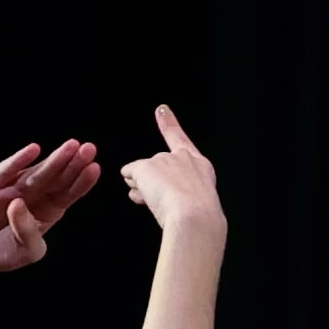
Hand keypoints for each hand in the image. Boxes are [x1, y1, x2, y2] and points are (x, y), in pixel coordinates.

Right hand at [0, 138, 101, 276]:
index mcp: (46, 211)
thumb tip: (18, 204)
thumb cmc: (1, 253)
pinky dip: (17, 161)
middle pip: (55, 178)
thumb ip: (29, 233)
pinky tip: (33, 151)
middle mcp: (31, 196)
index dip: (80, 181)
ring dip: (53, 159)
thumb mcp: (26, 253)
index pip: (67, 193)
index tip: (94, 168)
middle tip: (89, 149)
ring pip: (35, 173)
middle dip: (72, 163)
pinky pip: (4, 173)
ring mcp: (10, 190)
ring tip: (71, 147)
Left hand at [119, 104, 222, 237]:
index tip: (161, 109)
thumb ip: (175, 192)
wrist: (195, 217)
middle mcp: (182, 158)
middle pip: (158, 166)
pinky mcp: (147, 166)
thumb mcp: (194, 202)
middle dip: (154, 183)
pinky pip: (129, 173)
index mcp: (200, 165)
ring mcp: (163, 159)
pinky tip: (141, 196)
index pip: (181, 140)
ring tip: (159, 202)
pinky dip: (132, 184)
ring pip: (143, 174)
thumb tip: (140, 189)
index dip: (169, 123)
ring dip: (143, 188)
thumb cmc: (198, 218)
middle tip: (166, 201)